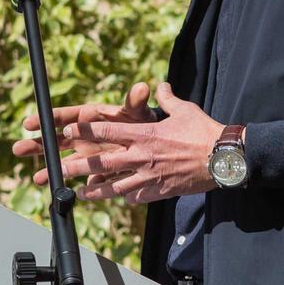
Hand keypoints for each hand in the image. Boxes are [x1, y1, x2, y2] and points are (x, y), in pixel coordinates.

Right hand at [13, 82, 156, 183]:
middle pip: (55, 139)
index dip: (45, 120)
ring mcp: (85, 153)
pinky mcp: (93, 169)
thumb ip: (135, 102)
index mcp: (87, 117)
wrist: (150, 142)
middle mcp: (81, 135)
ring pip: (62, 160)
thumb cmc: (140, 122)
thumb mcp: (137, 111)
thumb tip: (142, 88)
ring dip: (49, 169)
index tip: (28, 123)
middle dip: (37, 145)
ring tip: (37, 178)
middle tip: (18, 149)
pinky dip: (71, 183)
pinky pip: (78, 177)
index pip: (62, 117)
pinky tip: (59, 190)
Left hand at [35, 82, 222, 204]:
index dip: (84, 131)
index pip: (107, 132)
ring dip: (96, 191)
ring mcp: (150, 176)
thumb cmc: (204, 132)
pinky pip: (137, 196)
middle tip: (57, 171)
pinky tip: (117, 199)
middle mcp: (142, 156)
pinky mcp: (160, 191)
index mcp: (144, 134)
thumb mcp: (183, 110)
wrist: (225, 159)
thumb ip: (166, 99)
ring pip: (115, 187)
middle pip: (102, 164)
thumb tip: (159, 86)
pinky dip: (126, 197)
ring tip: (80, 193)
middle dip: (77, 167)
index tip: (65, 131)